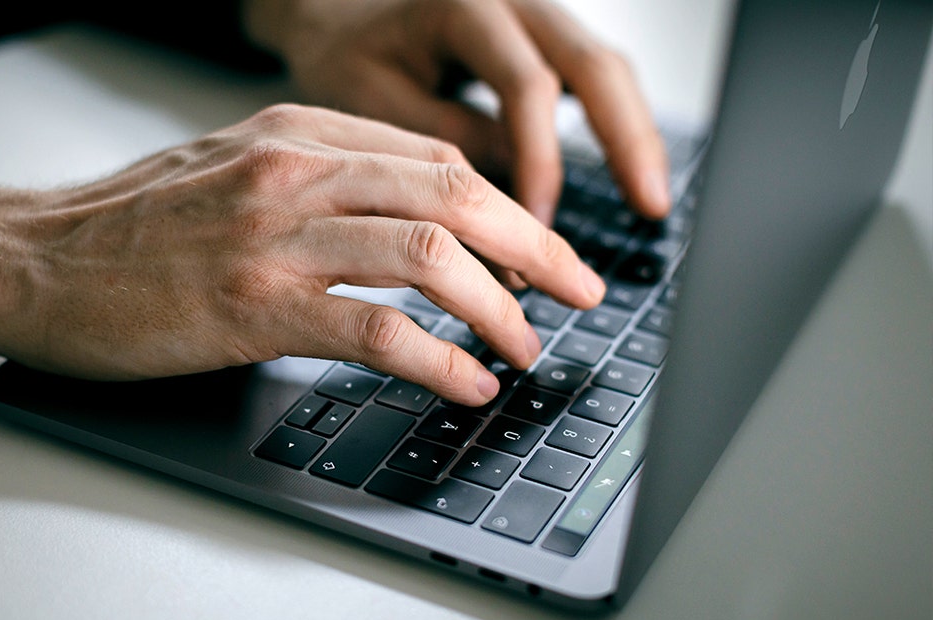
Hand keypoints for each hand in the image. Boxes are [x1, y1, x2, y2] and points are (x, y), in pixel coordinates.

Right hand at [0, 105, 604, 405]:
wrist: (29, 260)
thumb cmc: (125, 228)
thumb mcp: (229, 172)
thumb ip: (317, 180)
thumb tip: (408, 214)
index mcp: (294, 135)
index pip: (435, 158)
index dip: (508, 208)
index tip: (543, 252)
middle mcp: (295, 172)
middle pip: (456, 192)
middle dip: (536, 249)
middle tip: (579, 292)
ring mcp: (274, 236)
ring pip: (430, 254)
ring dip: (500, 308)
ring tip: (528, 348)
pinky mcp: (251, 304)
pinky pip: (376, 328)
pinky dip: (437, 358)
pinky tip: (464, 382)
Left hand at [244, 0, 671, 225]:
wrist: (337, 13)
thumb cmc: (347, 58)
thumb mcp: (377, 103)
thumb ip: (443, 146)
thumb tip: (509, 217)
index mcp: (464, 9)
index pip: (527, 86)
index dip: (541, 161)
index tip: (539, 228)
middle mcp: (513, 2)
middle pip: (594, 65)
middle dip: (628, 140)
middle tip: (651, 208)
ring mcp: (534, 15)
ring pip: (605, 68)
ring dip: (634, 134)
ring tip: (652, 201)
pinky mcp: (541, 37)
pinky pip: (590, 76)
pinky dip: (614, 124)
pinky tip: (629, 173)